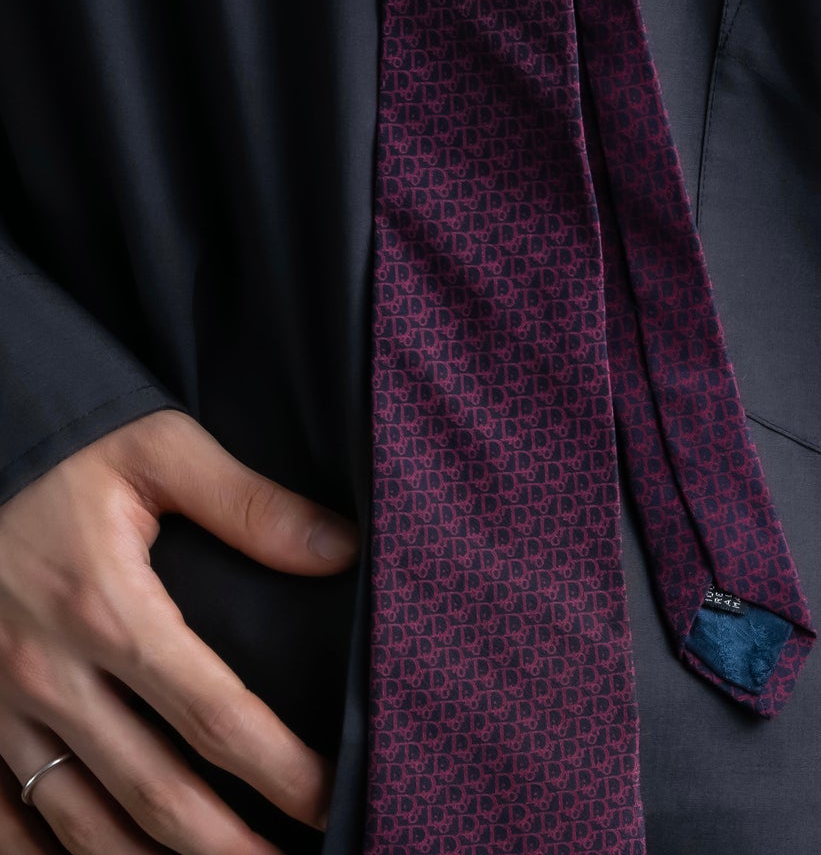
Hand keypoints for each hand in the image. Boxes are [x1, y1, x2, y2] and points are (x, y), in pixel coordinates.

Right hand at [0, 408, 359, 852]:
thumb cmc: (65, 448)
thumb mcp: (158, 450)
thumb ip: (250, 504)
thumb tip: (343, 548)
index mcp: (109, 610)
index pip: (215, 715)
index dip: (280, 768)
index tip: (331, 798)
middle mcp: (52, 676)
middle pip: (154, 794)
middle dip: (229, 846)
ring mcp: (0, 709)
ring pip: (81, 825)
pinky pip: (4, 822)